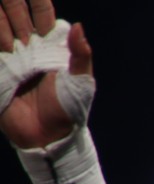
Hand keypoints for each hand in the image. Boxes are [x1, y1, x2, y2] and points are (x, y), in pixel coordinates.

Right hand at [0, 0, 91, 147]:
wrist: (48, 137)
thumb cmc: (69, 110)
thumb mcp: (81, 83)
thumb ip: (81, 56)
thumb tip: (79, 27)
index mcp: (50, 45)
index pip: (41, 13)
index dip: (36, 0)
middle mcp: (27, 46)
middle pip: (14, 13)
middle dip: (11, 2)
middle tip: (9, 0)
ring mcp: (8, 57)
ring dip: (0, 22)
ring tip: (12, 45)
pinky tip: (2, 45)